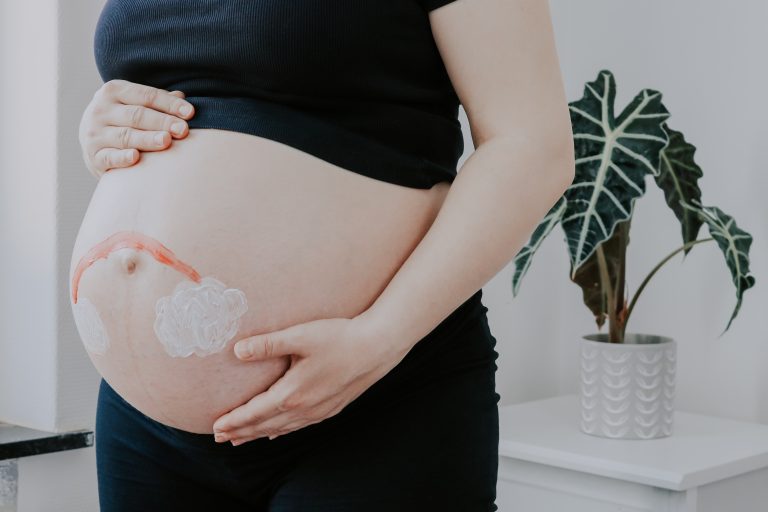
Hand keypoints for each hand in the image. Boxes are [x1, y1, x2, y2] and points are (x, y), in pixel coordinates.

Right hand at [78, 79, 194, 178]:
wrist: (93, 142)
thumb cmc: (124, 120)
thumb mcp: (136, 104)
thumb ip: (157, 101)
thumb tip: (181, 96)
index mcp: (113, 91)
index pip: (146, 95)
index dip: (169, 104)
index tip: (190, 112)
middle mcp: (100, 110)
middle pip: (137, 115)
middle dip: (162, 122)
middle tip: (182, 130)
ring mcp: (94, 134)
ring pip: (125, 136)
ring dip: (147, 139)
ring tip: (166, 141)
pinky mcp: (93, 156)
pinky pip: (109, 157)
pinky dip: (122, 157)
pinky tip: (135, 157)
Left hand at [211, 315, 410, 445]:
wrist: (377, 347)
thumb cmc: (340, 337)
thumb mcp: (300, 335)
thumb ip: (268, 344)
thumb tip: (237, 351)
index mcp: (292, 393)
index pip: (254, 413)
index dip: (233, 421)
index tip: (215, 427)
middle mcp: (303, 409)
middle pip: (264, 426)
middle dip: (241, 432)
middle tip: (220, 438)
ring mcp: (318, 411)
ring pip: (281, 429)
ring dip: (258, 435)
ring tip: (240, 439)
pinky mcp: (330, 408)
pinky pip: (298, 426)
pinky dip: (282, 431)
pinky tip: (276, 433)